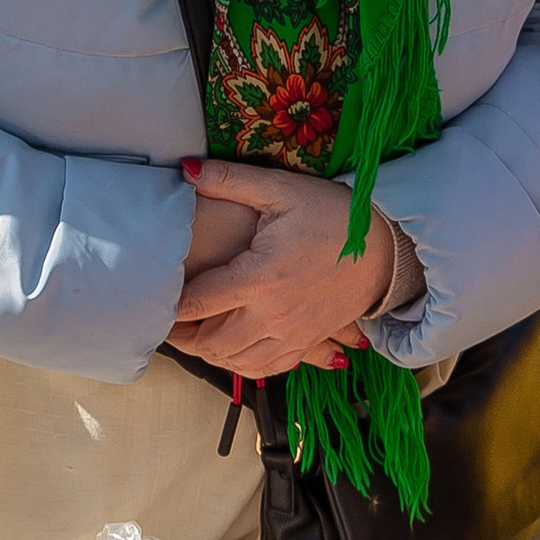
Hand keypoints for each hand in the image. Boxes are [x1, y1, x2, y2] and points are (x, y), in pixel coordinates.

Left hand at [167, 160, 399, 375]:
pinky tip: (229, 352)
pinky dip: (240, 366)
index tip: (154, 298)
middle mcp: (273, 314)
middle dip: (183, 336)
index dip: (168, 305)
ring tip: (191, 335)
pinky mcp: (307, 342)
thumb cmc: (332, 213)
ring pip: (236, 361)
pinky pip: (265, 369)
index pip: (197, 302)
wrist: (385, 245)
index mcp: (260, 276)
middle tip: (165, 320)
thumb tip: (187, 170)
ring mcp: (292, 334)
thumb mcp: (280, 189)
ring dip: (208, 353)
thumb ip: (230, 181)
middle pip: (210, 342)